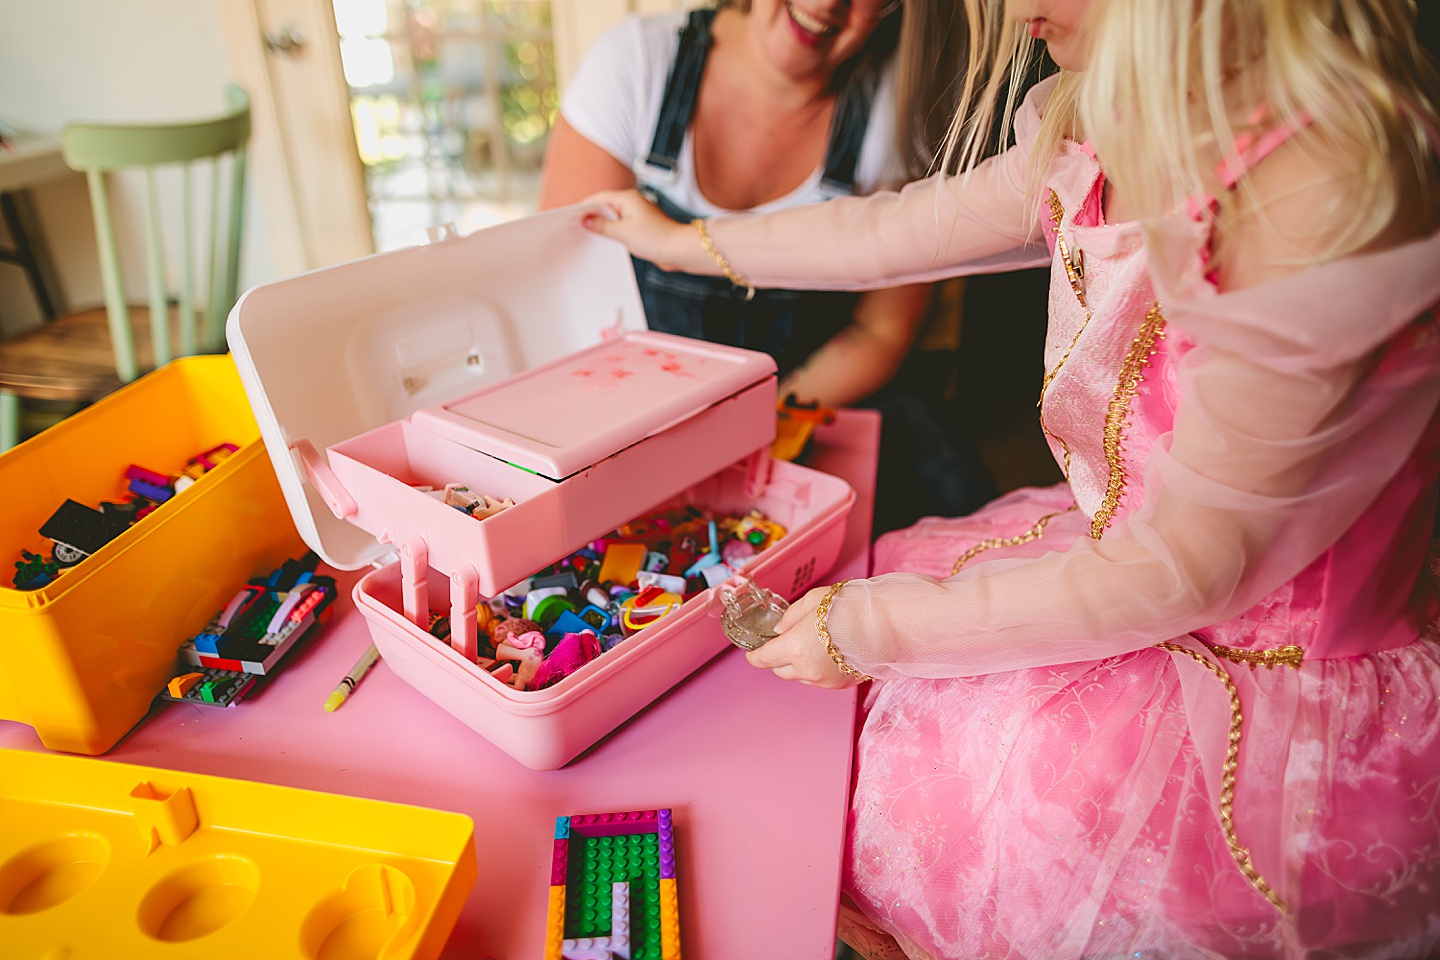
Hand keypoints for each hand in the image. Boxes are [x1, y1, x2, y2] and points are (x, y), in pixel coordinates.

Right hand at [581, 188, 694, 271]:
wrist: (679, 250)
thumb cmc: (657, 238)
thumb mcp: (623, 233)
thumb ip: (602, 226)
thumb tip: (587, 220)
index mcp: (627, 198)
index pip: (599, 198)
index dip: (584, 207)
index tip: (572, 217)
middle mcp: (632, 204)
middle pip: (605, 207)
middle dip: (592, 217)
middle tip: (578, 229)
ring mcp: (637, 215)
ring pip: (613, 218)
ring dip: (603, 227)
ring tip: (591, 237)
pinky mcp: (641, 227)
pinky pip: (622, 227)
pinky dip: (613, 233)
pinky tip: (607, 242)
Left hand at [744, 585, 862, 688]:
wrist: (888, 622)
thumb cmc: (851, 607)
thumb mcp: (813, 600)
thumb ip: (790, 616)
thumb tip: (780, 629)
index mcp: (795, 648)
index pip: (763, 659)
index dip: (754, 655)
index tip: (752, 652)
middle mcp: (807, 670)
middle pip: (780, 671)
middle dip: (778, 658)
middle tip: (786, 641)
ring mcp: (825, 680)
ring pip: (800, 677)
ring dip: (799, 664)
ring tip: (814, 643)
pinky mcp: (841, 685)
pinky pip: (819, 680)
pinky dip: (817, 669)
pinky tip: (829, 652)